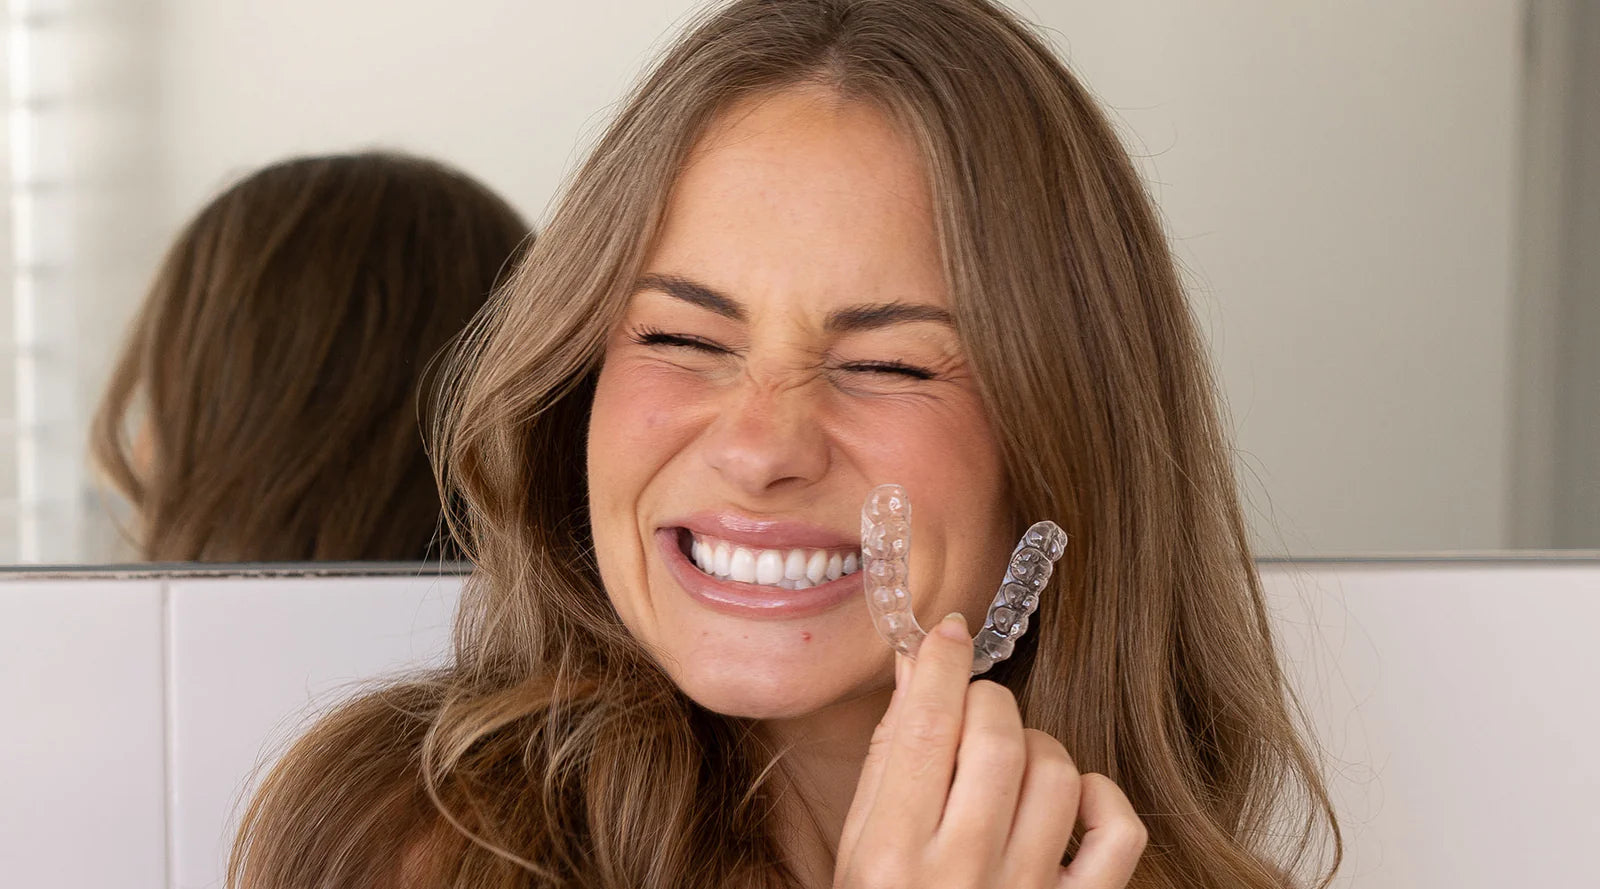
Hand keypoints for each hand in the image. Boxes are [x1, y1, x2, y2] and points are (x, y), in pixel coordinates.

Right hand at [834, 613, 1146, 888]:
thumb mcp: (860, 847)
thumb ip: (889, 760)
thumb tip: (919, 669)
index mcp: (893, 856)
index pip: (927, 727)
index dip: (941, 664)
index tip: (947, 633)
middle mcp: (961, 875)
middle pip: (998, 737)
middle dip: (985, 703)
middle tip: (970, 714)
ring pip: (1057, 772)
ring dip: (1036, 748)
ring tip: (1010, 768)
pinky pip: (1117, 832)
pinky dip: (1098, 799)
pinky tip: (1066, 802)